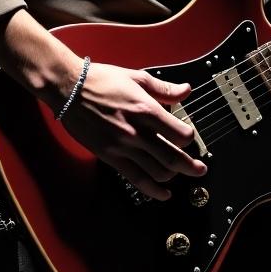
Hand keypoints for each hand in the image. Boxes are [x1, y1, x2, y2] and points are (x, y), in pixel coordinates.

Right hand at [59, 62, 207, 200]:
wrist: (69, 89)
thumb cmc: (101, 80)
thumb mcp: (137, 77)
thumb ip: (164, 88)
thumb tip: (186, 91)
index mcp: (145, 109)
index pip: (179, 134)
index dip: (189, 137)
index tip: (190, 136)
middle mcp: (136, 131)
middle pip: (172, 157)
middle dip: (191, 166)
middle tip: (201, 169)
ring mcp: (122, 147)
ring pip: (156, 171)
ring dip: (174, 176)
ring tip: (183, 176)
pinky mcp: (110, 157)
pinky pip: (136, 179)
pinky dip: (153, 190)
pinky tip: (163, 193)